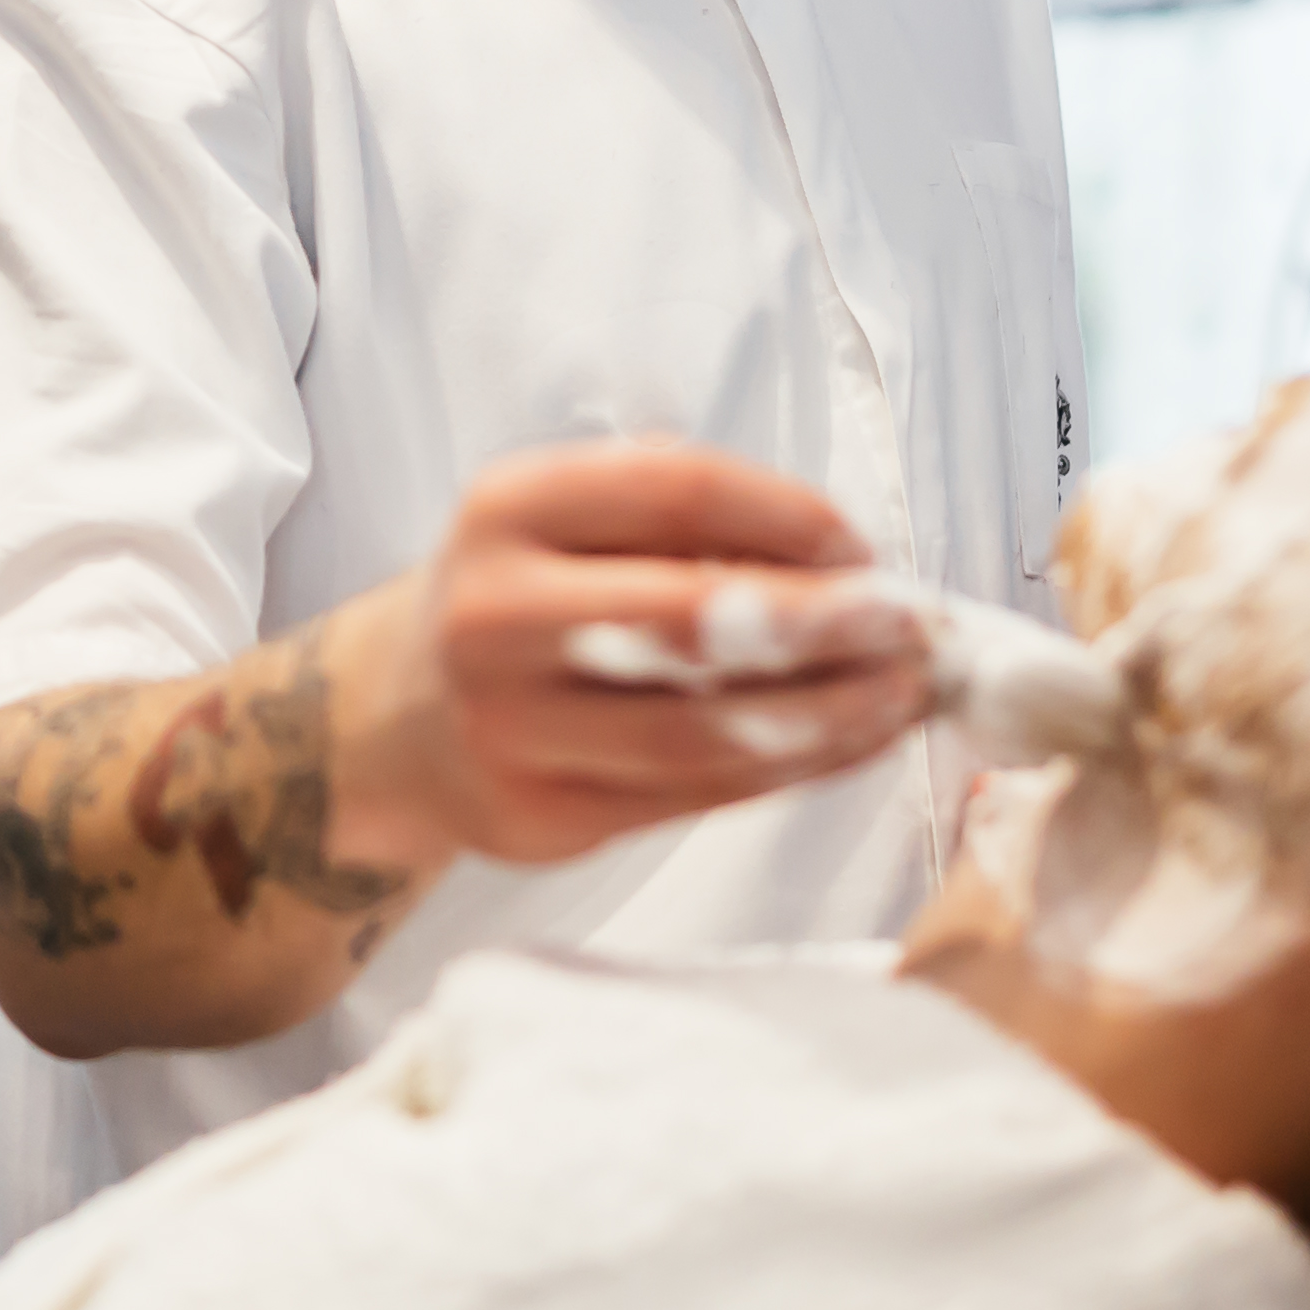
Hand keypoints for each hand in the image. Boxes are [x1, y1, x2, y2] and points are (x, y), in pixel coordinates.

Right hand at [332, 439, 930, 870]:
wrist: (393, 721)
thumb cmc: (521, 601)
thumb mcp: (567, 521)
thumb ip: (688, 527)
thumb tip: (856, 568)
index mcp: (509, 509)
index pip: (678, 492)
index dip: (794, 518)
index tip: (868, 548)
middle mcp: (494, 615)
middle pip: (692, 620)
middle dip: (830, 625)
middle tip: (915, 630)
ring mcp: (509, 727)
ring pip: (703, 730)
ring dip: (829, 716)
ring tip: (901, 696)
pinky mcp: (538, 817)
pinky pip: (693, 797)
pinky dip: (788, 770)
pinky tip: (845, 743)